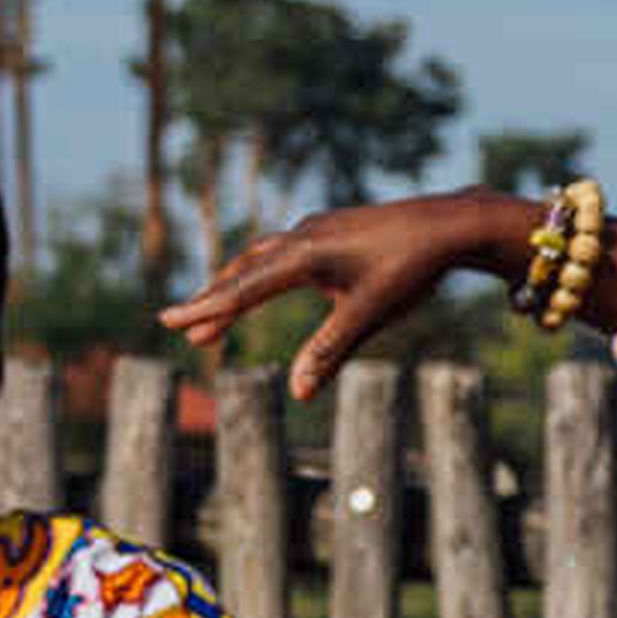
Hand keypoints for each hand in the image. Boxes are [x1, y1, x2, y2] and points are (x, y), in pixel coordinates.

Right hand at [158, 194, 517, 402]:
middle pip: (244, 272)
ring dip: (236, 284)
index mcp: (304, 257)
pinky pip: (284, 252)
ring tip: (216, 312)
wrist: (448, 223)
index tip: (168, 321)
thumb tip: (297, 394)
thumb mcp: (368, 316)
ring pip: (262, 258)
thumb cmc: (410, 270)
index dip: (205, 309)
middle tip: (182, 329)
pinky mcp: (332, 229)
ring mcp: (317, 229)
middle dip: (213, 301)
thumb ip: (329, 352)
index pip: (243, 289)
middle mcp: (302, 237)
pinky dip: (263, 271)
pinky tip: (266, 283)